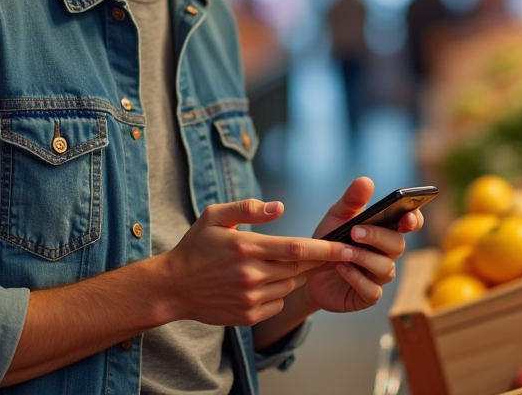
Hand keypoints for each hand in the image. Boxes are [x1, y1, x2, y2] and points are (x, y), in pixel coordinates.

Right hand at [159, 199, 357, 326]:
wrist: (174, 287)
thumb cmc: (196, 247)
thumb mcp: (215, 217)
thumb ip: (248, 208)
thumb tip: (279, 207)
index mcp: (246, 247)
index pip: (296, 248)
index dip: (326, 249)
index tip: (348, 247)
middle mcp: (251, 275)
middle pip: (299, 268)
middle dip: (317, 261)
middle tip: (329, 253)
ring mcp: (250, 298)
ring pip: (290, 285)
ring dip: (293, 275)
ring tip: (275, 264)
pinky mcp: (248, 316)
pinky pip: (278, 303)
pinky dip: (279, 292)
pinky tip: (263, 282)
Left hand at [301, 178, 423, 313]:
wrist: (307, 272)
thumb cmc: (328, 241)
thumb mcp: (336, 217)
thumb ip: (351, 200)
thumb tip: (366, 181)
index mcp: (384, 231)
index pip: (410, 224)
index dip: (414, 220)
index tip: (408, 216)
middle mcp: (386, 254)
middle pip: (398, 245)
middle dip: (378, 237)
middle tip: (355, 231)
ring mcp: (378, 276)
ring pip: (386, 268)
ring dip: (364, 258)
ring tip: (343, 251)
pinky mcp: (367, 296)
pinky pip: (372, 290)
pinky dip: (356, 278)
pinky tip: (341, 268)